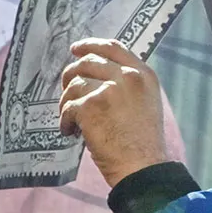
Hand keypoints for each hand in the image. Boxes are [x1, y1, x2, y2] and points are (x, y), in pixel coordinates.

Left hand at [60, 38, 168, 187]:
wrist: (142, 167)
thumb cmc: (144, 144)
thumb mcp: (146, 103)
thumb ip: (128, 85)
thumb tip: (97, 76)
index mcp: (143, 74)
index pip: (112, 47)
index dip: (91, 45)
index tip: (76, 49)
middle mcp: (127, 77)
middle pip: (88, 62)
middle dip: (72, 75)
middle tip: (66, 90)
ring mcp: (108, 90)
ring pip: (74, 84)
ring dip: (67, 102)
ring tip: (72, 119)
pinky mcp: (90, 106)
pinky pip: (68, 107)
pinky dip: (65, 121)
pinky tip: (70, 132)